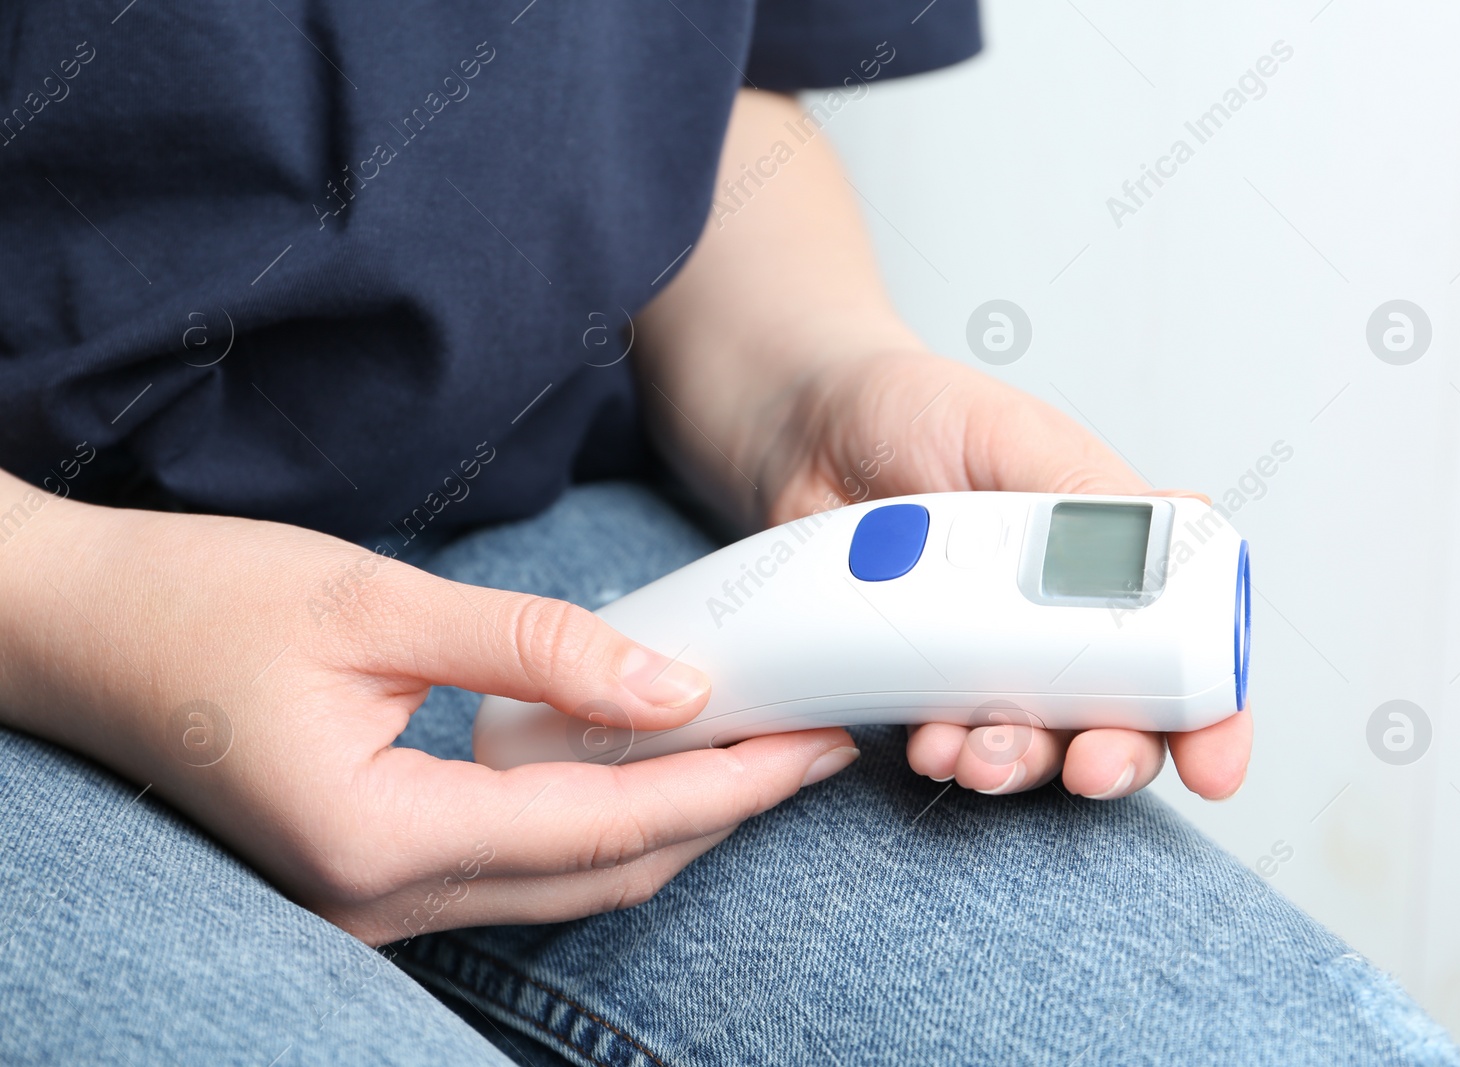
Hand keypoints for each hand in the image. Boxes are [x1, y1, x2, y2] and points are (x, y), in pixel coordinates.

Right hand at [0, 480, 857, 943]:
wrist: (79, 635)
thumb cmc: (199, 605)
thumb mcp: (374, 600)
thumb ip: (532, 647)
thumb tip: (669, 688)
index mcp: (376, 838)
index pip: (602, 829)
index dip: (724, 788)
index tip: (812, 744)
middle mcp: (379, 898)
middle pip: (603, 873)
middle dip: (720, 812)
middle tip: (811, 744)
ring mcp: (373, 900)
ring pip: (569, 878)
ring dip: (669, 818)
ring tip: (754, 749)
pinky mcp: (374, 872)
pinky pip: (521, 860)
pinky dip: (599, 815)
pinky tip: (646, 760)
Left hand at [761, 349, 1250, 801]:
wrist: (805, 432)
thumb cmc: (917, 411)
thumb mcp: (1016, 434)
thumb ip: (1091, 493)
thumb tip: (1188, 521)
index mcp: (1109, 562)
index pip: (1186, 654)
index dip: (1211, 718)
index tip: (1212, 765)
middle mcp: (1059, 624)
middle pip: (1117, 722)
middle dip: (1110, 759)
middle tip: (1084, 767)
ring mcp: (988, 660)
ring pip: (1029, 746)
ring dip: (1014, 765)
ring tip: (974, 753)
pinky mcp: (920, 682)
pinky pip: (944, 738)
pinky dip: (943, 752)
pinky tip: (925, 742)